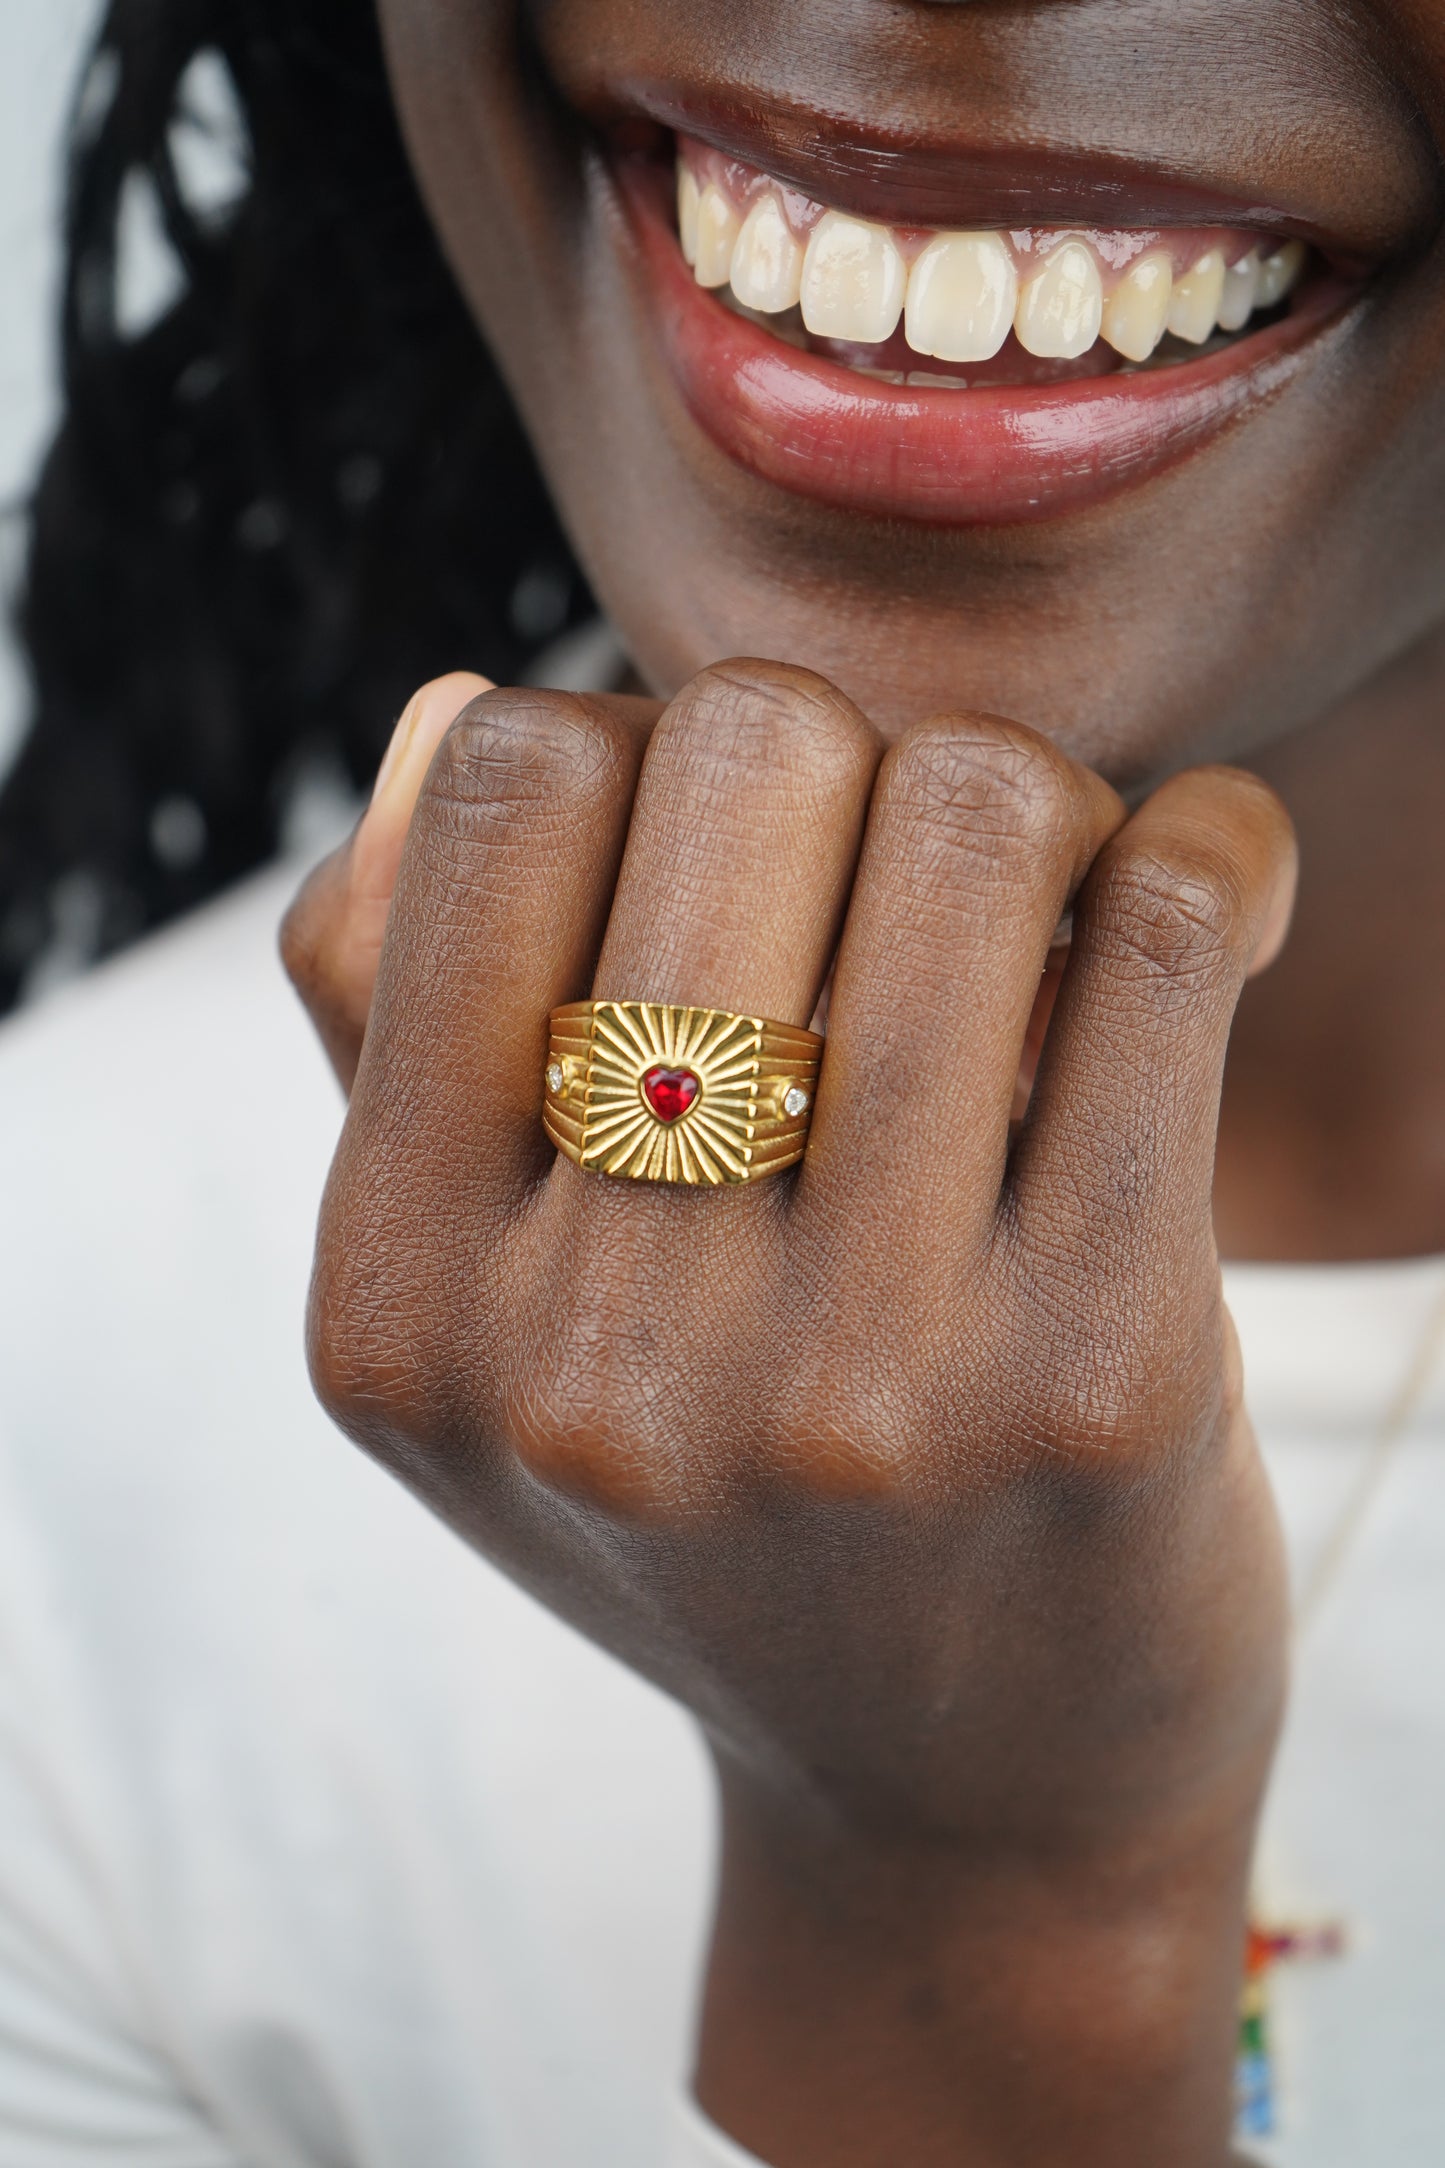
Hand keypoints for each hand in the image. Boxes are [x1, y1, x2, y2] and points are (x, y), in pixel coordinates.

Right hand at [284, 660, 1296, 2167]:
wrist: (954, 1803)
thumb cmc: (712, 1501)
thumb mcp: (471, 1318)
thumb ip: (392, 1017)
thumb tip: (466, 704)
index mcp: (400, 1305)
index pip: (501, 784)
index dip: (627, 745)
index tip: (716, 851)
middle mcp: (596, 1359)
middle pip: (746, 751)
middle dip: (843, 746)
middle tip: (895, 860)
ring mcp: (856, 1384)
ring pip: (979, 804)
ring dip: (1038, 795)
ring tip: (1050, 894)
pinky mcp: (1104, 1382)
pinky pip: (1178, 926)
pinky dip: (1214, 847)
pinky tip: (1200, 900)